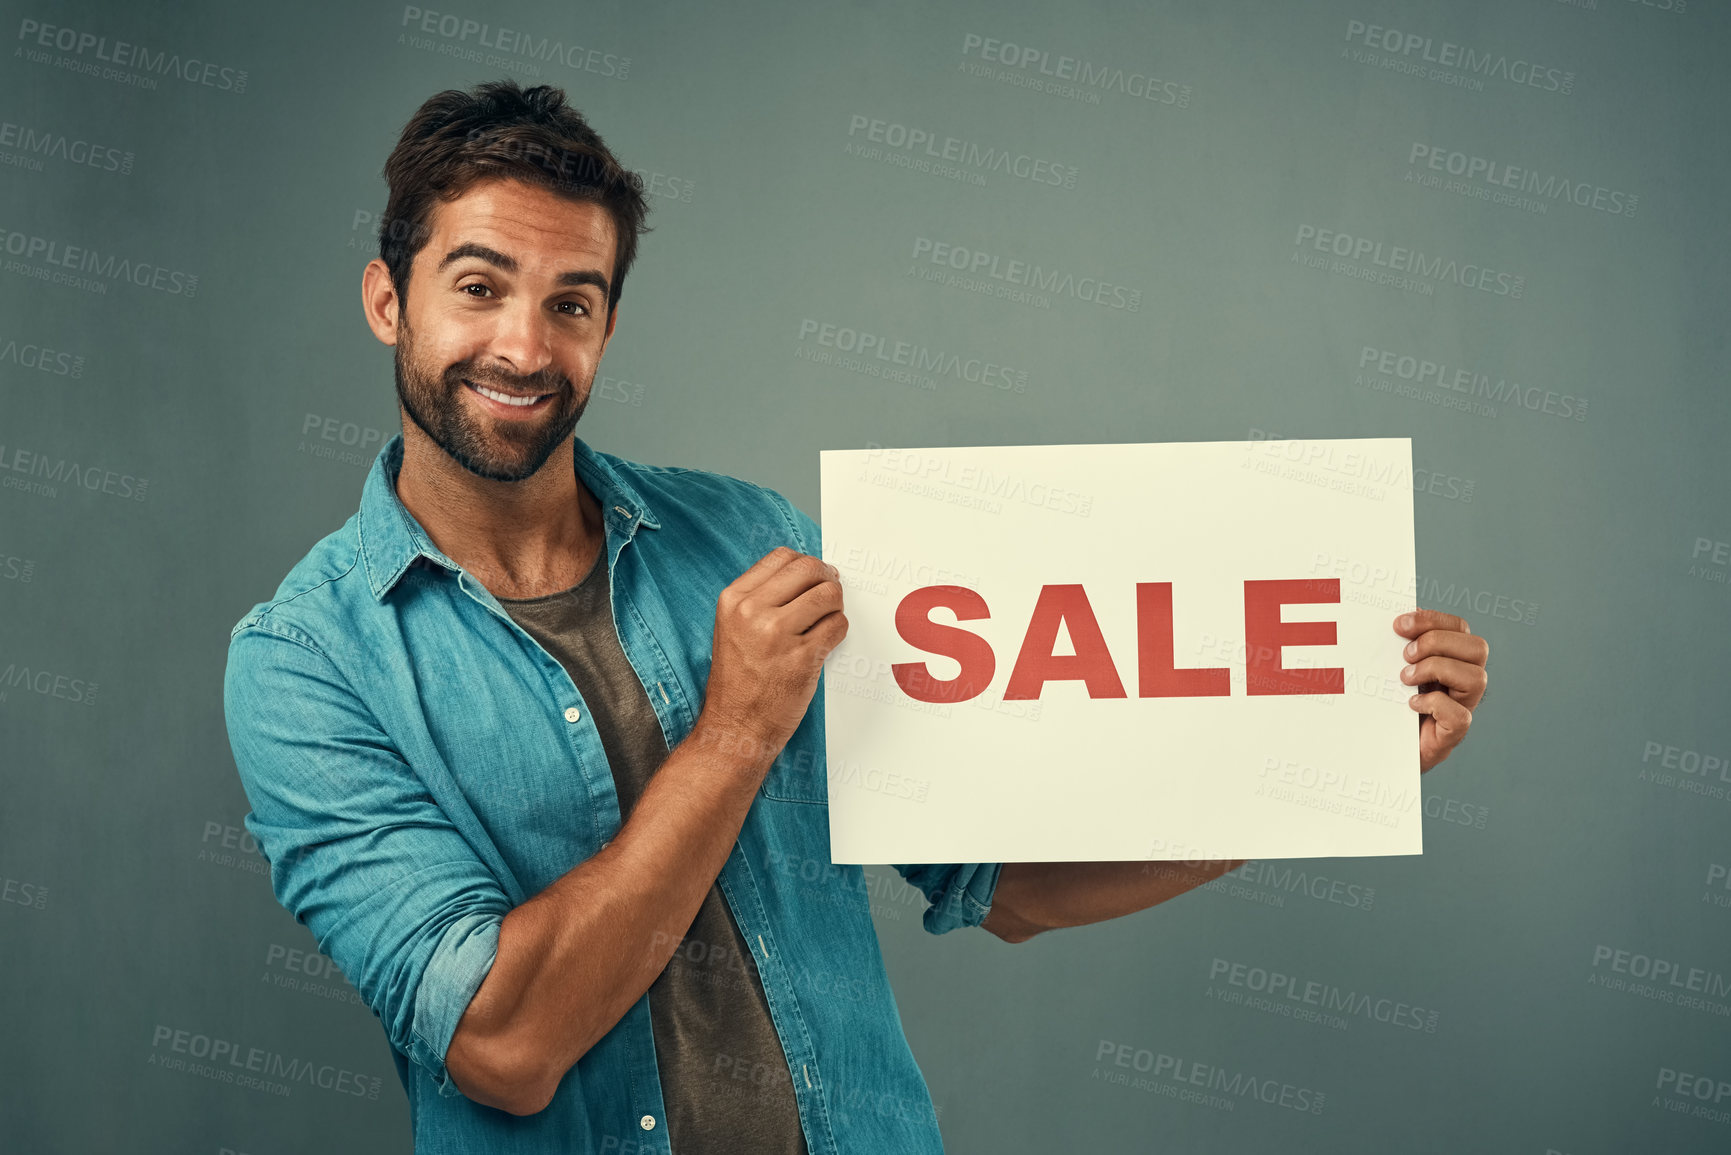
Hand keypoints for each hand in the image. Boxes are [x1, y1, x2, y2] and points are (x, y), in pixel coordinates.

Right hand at [699, 547, 847, 767]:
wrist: (735, 727)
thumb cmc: (738, 680)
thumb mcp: (733, 627)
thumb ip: (762, 598)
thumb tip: (807, 573)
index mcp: (733, 600)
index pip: (781, 557)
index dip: (805, 564)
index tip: (814, 577)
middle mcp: (752, 612)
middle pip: (808, 569)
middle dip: (826, 578)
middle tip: (829, 594)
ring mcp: (778, 635)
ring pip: (828, 594)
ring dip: (835, 605)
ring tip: (826, 620)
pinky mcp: (803, 658)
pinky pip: (838, 626)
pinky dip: (838, 630)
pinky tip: (826, 642)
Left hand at [1393, 610, 1487, 772]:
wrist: (1383, 750)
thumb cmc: (1388, 704)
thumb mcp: (1390, 669)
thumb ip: (1397, 647)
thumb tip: (1396, 623)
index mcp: (1451, 660)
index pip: (1460, 628)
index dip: (1433, 621)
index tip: (1399, 625)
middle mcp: (1463, 683)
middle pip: (1478, 648)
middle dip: (1437, 642)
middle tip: (1405, 654)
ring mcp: (1462, 708)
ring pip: (1477, 679)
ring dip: (1437, 670)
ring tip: (1405, 678)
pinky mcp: (1452, 734)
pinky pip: (1460, 717)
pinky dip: (1434, 704)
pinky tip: (1410, 703)